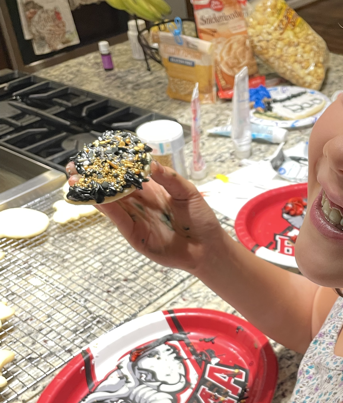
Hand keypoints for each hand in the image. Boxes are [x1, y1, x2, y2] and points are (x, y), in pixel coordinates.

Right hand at [66, 160, 225, 277]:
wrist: (207, 247)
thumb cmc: (200, 219)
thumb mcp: (187, 192)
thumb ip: (168, 178)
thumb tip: (150, 163)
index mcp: (150, 190)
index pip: (125, 175)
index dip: (110, 166)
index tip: (94, 155)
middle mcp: (139, 204)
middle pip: (111, 188)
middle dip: (92, 178)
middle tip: (74, 168)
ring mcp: (135, 219)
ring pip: (109, 203)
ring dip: (91, 193)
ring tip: (75, 181)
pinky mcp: (135, 235)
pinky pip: (118, 219)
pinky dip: (106, 208)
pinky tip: (94, 198)